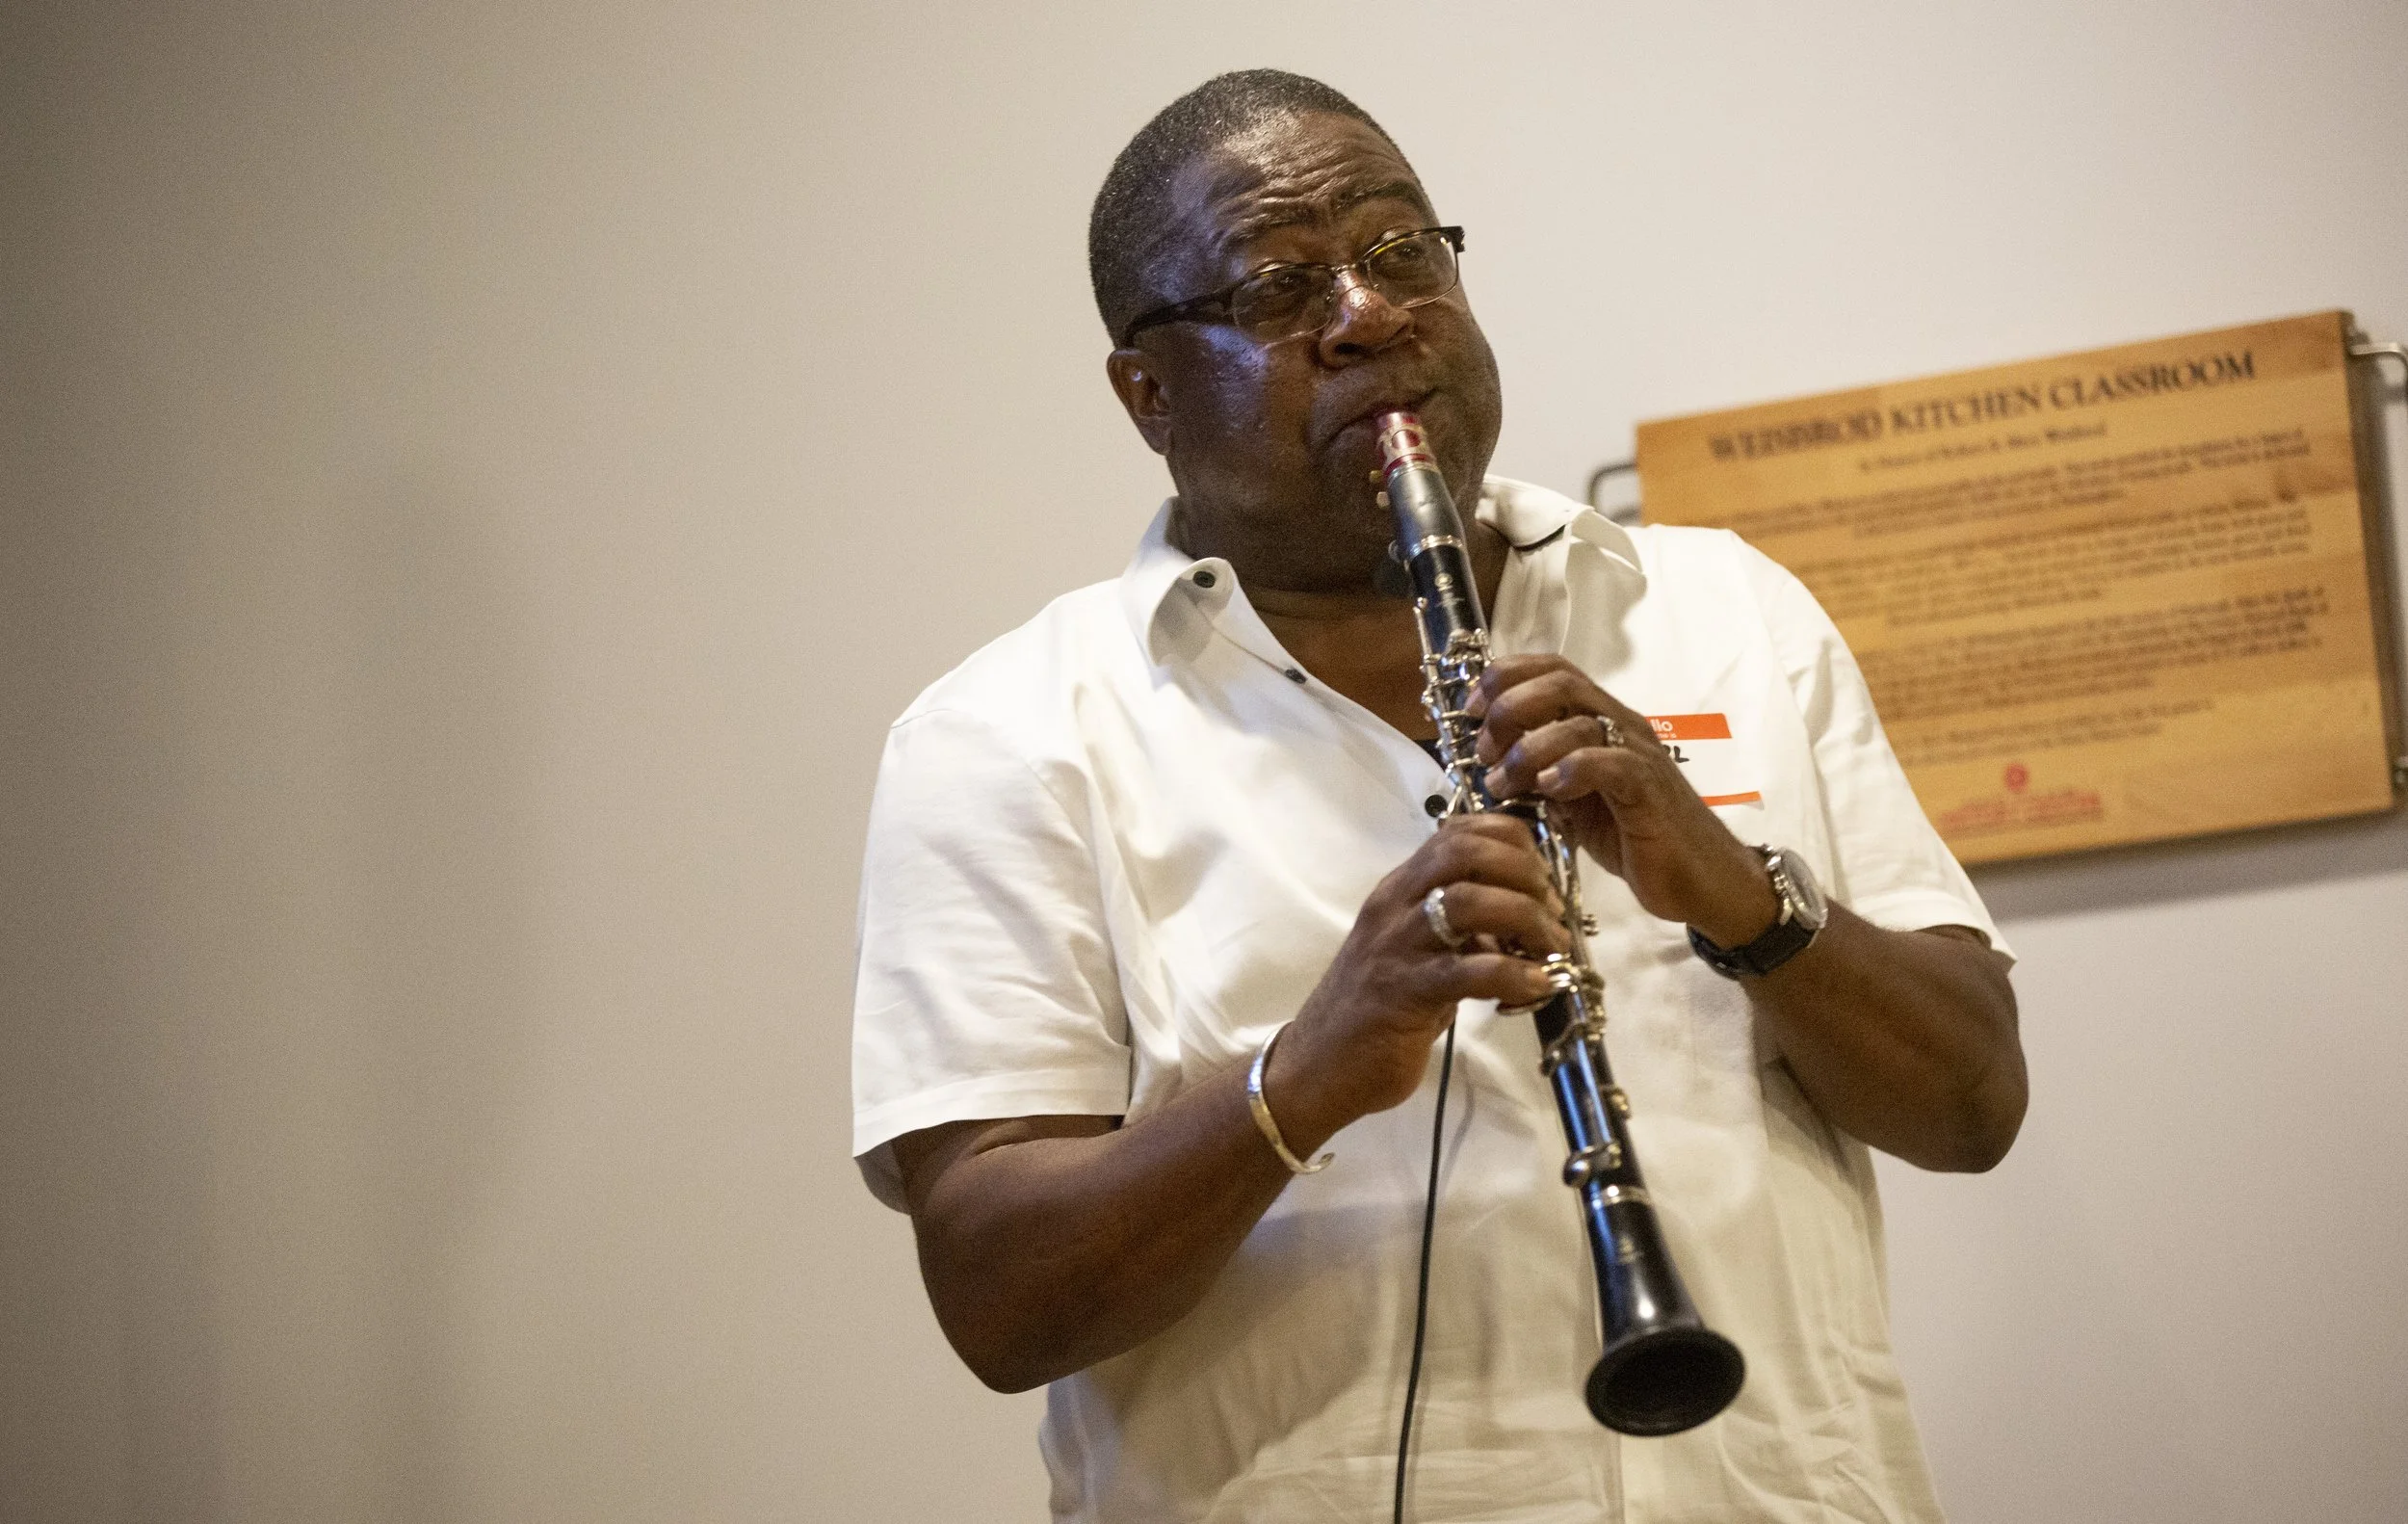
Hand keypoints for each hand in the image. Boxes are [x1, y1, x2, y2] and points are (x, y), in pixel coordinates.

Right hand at [1271, 815, 1571, 1132]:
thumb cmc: (1372, 1011)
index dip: (1511, 840)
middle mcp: (1395, 905)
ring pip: (1470, 901)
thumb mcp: (1416, 953)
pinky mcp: (1405, 992)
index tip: (1542, 874)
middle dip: (1524, 871)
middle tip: (1552, 910)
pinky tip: (1538, 985)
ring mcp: (1397, 946)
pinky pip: (1470, 971)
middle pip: (1465, 851)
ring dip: (1527, 918)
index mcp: (1399, 889)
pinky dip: (1515, 973)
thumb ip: (1459, 932)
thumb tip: (1521, 923)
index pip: (1457, 832)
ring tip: (1552, 948)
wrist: (1318, 1066)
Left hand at [1467, 654, 1777, 947]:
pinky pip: (1611, 763)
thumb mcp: (1574, 804)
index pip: (1553, 669)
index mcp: (1600, 721)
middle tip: (1485, 750)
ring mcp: (1639, 754)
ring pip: (1579, 721)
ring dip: (1527, 749)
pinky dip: (1570, 770)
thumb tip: (1490, 768)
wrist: (1700, 880)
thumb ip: (1539, 778)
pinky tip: (1547, 791)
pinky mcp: (1651, 789)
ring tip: (1503, 783)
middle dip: (1509, 708)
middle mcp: (1620, 725)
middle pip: (1560, 682)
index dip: (1504, 678)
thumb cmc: (1636, 838)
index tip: (1471, 711)